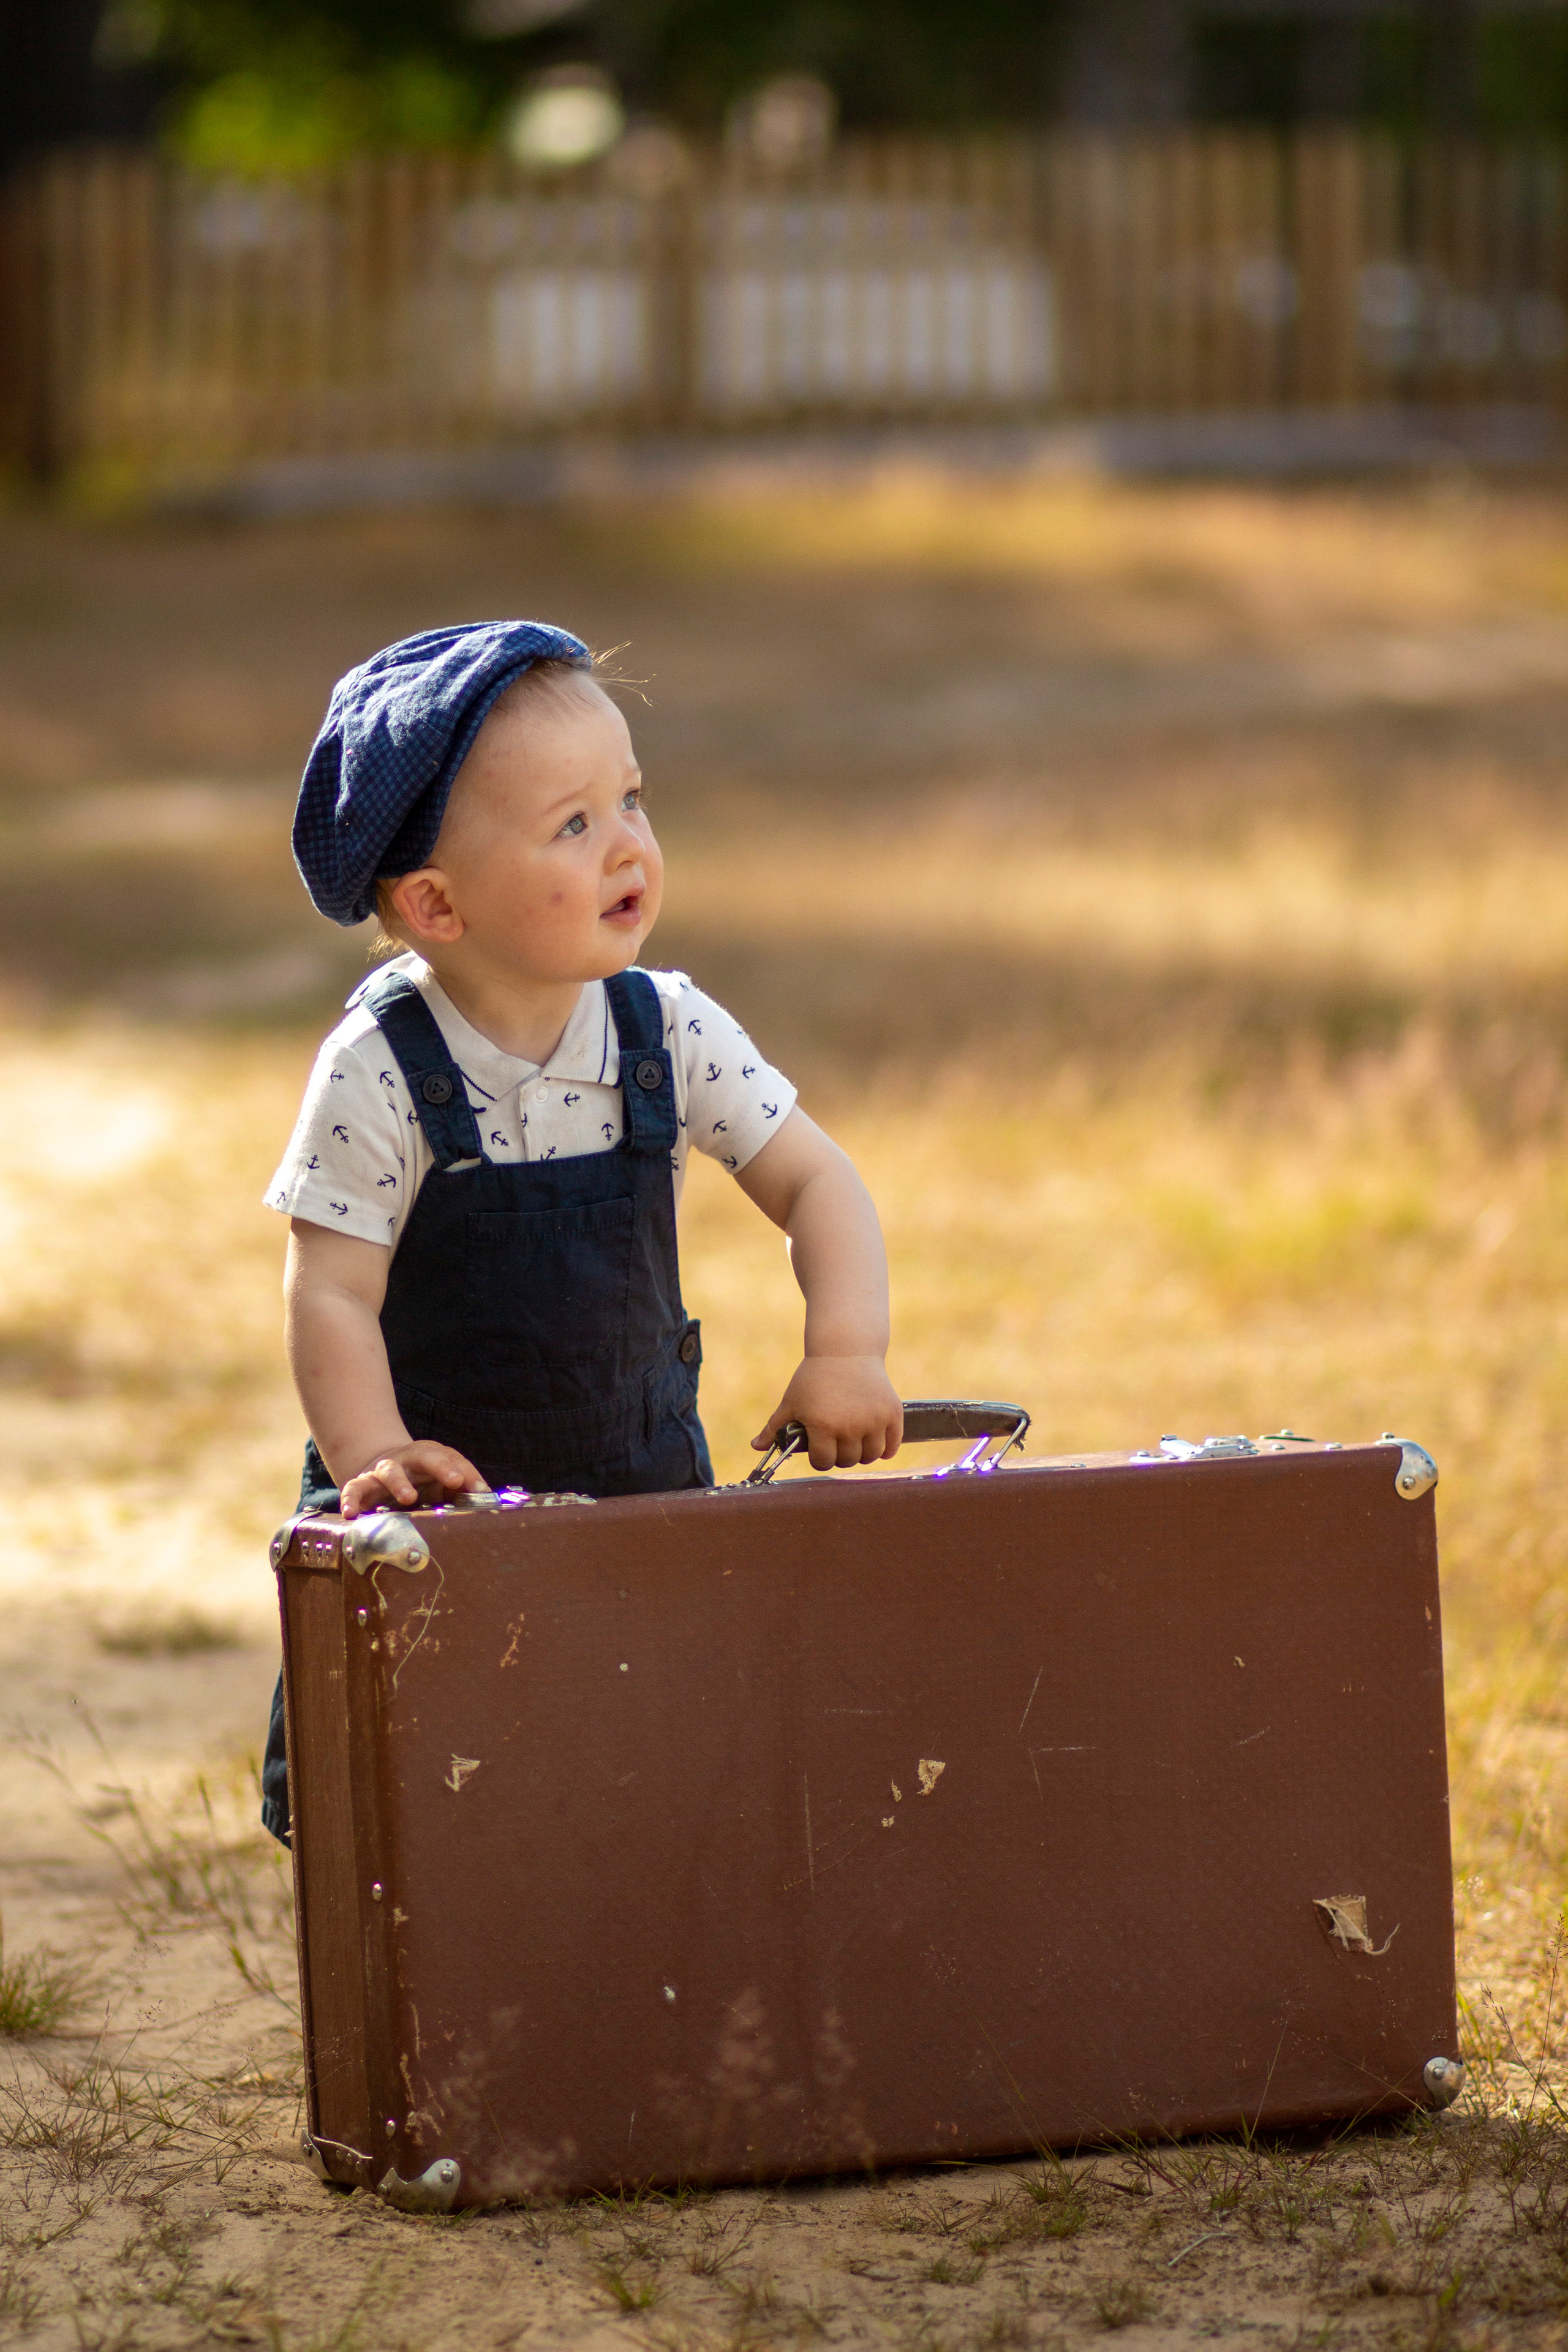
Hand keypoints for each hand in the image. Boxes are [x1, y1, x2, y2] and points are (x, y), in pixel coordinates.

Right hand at [340, 1441, 486, 1517]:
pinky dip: (350, 1499)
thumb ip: (461, 1490)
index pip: (453, 1459)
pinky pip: (353, 1489)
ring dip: (399, 1482)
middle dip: (441, 1466)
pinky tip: (351, 1513)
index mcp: (431, 1456)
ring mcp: (383, 1470)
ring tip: (408, 1498)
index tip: (480, 1489)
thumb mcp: (441, 1483)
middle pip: (426, 1454)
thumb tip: (487, 1500)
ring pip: (390, 1470)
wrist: (380, 1472)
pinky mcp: (361, 1484)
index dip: (468, 1472)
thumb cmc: (420, 1481)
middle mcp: (408, 1459)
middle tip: (455, 1481)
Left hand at [752, 1356, 902, 1471]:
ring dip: (862, 1453)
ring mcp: (874, 1420)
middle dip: (839, 1455)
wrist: (846, 1350)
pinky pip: (892, 1445)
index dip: (819, 1457)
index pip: (823, 1461)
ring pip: (871, 1456)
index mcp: (823, 1425)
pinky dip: (886, 1449)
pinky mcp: (892, 1413)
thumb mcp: (791, 1401)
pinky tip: (877, 1443)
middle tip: (837, 1444)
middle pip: (847, 1460)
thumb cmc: (814, 1376)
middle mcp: (850, 1426)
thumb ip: (774, 1427)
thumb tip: (755, 1446)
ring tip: (856, 1443)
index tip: (819, 1449)